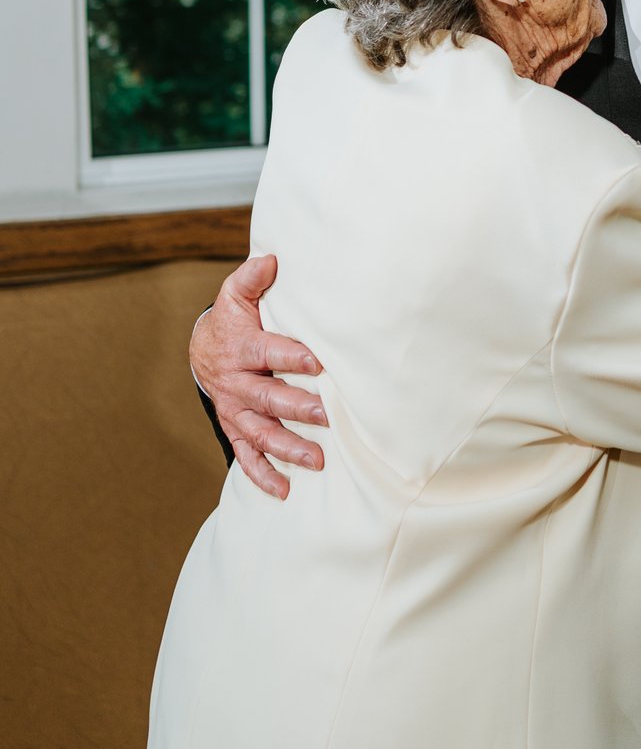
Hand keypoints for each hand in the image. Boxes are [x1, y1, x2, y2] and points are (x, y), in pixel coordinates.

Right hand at [190, 255, 326, 498]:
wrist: (204, 349)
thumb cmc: (233, 319)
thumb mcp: (236, 293)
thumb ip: (252, 277)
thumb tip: (272, 259)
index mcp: (241, 348)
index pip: (268, 352)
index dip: (292, 357)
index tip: (318, 362)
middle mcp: (237, 383)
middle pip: (267, 398)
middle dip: (297, 408)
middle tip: (328, 416)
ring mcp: (235, 409)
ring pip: (260, 432)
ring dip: (288, 447)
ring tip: (317, 459)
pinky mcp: (234, 428)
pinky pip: (246, 454)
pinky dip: (262, 474)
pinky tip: (284, 490)